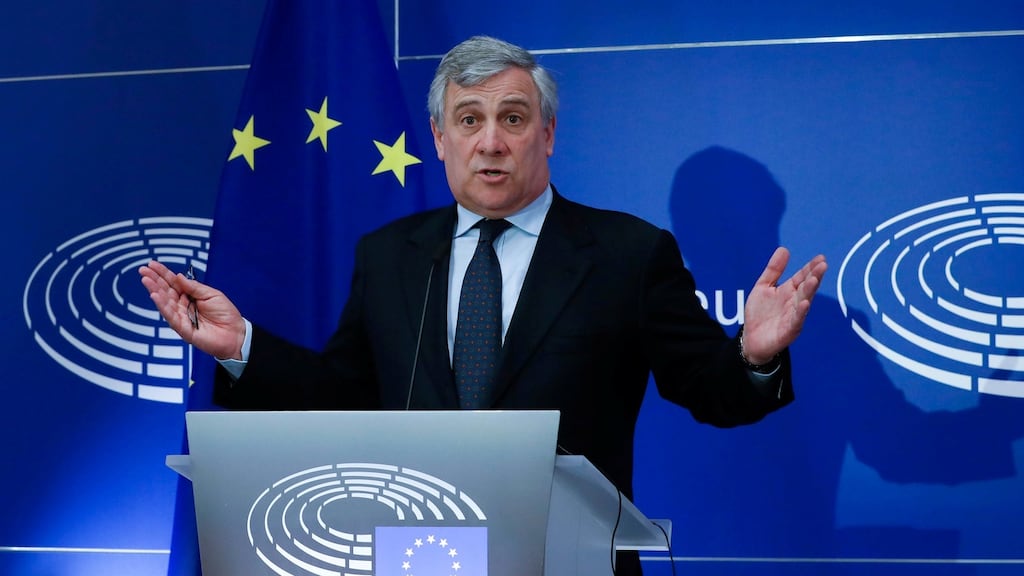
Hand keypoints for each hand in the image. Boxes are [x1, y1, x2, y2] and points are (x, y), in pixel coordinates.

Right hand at [138, 260, 246, 359]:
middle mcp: (183, 306)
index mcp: (190, 296)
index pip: (173, 283)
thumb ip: (194, 287)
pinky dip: (163, 306)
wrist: (235, 334)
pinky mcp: (183, 328)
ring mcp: (182, 317)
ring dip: (155, 291)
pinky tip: (155, 296)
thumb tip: (178, 276)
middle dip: (154, 280)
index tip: (151, 264)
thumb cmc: (226, 314)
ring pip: (165, 303)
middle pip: (166, 291)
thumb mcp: (211, 294)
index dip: (163, 273)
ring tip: (146, 280)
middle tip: (142, 270)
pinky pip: (171, 316)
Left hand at [741, 247, 827, 363]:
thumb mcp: (763, 287)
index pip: (802, 277)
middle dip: (814, 276)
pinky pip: (796, 320)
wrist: (750, 339)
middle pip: (806, 287)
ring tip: (814, 279)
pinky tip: (804, 303)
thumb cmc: (759, 314)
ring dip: (809, 291)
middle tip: (822, 265)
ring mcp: (793, 317)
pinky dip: (800, 312)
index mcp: (789, 291)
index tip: (820, 258)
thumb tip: (784, 249)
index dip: (810, 268)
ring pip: (804, 302)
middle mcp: (794, 303)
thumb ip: (773, 270)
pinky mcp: (788, 331)